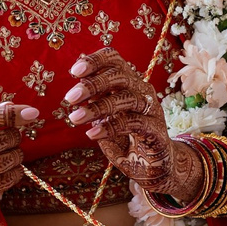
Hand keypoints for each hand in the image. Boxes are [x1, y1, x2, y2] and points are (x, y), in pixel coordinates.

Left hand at [65, 52, 188, 195]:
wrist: (153, 166)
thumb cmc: (125, 139)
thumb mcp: (105, 117)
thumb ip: (95, 100)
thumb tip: (78, 81)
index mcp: (127, 82)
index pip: (114, 60)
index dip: (95, 61)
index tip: (74, 72)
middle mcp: (141, 90)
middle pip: (120, 75)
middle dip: (93, 84)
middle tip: (70, 98)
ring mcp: (151, 109)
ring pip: (126, 98)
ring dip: (98, 107)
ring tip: (75, 118)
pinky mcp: (156, 129)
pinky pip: (133, 122)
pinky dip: (110, 127)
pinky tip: (92, 134)